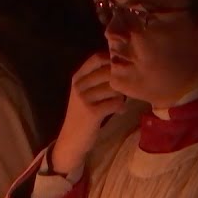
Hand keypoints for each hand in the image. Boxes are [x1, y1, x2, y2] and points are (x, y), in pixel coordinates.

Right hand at [50, 53, 125, 175]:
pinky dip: (121, 107)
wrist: (72, 139)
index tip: (123, 68)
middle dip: (121, 79)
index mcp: (78, 77)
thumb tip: (122, 66)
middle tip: (126, 89)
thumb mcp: (84, 93)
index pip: (97, 58)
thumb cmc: (82, 115)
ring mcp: (84, 98)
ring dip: (122, 94)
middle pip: (109, 71)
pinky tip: (120, 111)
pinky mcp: (92, 112)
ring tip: (120, 101)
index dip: (113, 59)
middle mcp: (79, 85)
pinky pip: (116, 102)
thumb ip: (97, 80)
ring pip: (114, 87)